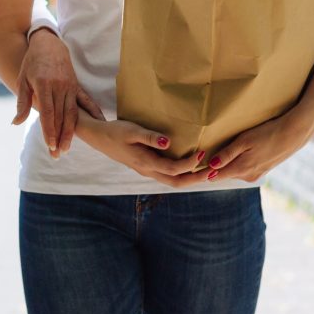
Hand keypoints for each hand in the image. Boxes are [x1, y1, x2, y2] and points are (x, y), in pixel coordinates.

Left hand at [16, 29, 103, 157]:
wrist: (48, 44)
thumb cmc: (31, 63)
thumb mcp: (22, 80)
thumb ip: (21, 103)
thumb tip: (16, 122)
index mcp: (44, 85)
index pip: (48, 112)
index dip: (49, 130)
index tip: (50, 145)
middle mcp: (60, 86)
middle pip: (61, 116)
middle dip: (59, 137)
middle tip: (57, 155)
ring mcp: (71, 86)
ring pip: (73, 113)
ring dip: (71, 132)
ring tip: (67, 148)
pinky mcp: (77, 86)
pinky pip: (86, 102)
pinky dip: (93, 113)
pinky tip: (99, 124)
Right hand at [78, 116, 209, 188]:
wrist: (100, 138)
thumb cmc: (116, 131)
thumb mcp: (132, 131)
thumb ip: (150, 137)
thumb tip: (168, 142)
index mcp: (145, 163)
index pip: (174, 169)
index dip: (190, 164)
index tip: (203, 153)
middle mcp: (148, 171)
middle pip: (176, 183)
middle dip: (196, 179)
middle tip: (213, 171)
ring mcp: (147, 171)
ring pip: (172, 182)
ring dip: (190, 178)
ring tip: (206, 171)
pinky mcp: (147, 168)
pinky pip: (168, 176)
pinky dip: (182, 174)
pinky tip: (190, 167)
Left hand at [203, 111, 313, 182]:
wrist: (294, 133)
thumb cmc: (268, 133)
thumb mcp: (245, 140)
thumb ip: (227, 154)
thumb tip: (209, 166)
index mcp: (241, 169)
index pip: (215, 176)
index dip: (203, 171)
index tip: (193, 165)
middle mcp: (248, 176)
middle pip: (224, 174)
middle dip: (214, 167)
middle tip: (203, 155)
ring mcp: (256, 174)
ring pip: (235, 171)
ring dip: (228, 164)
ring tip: (222, 151)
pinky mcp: (263, 170)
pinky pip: (244, 169)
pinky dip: (239, 162)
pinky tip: (241, 152)